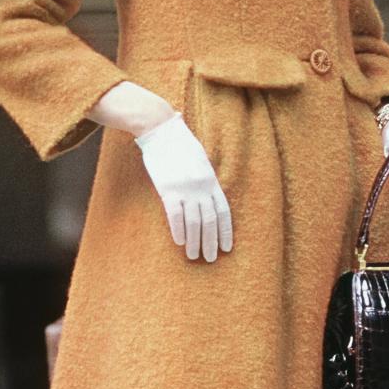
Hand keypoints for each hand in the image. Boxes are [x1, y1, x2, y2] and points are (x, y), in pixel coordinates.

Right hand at [134, 110, 232, 261]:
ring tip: (194, 256)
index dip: (226, 231)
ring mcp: (185, 188)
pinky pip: (175, 215)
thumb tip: (208, 194)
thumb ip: (205, 178)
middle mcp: (201, 187)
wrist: (160, 129)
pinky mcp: (167, 189)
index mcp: (211, 180)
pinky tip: (179, 242)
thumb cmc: (179, 143)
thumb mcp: (200, 159)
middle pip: (210, 220)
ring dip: (195, 241)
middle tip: (210, 258)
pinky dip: (178, 230)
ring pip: (194, 222)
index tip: (227, 247)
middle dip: (211, 242)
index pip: (223, 211)